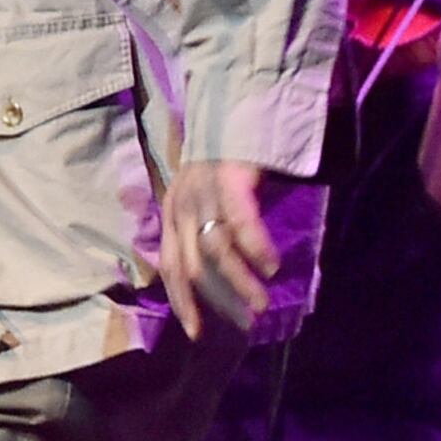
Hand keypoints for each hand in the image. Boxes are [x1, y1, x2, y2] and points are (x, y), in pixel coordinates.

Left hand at [158, 158, 287, 334]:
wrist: (240, 108)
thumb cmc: (231, 160)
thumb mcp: (208, 198)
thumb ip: (212, 230)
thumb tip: (232, 274)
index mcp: (173, 213)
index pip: (170, 267)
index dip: (182, 302)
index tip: (197, 332)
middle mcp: (181, 205)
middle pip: (189, 265)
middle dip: (215, 300)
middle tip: (242, 324)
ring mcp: (202, 192)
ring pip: (215, 249)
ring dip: (238, 281)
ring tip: (261, 304)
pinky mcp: (228, 178)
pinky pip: (239, 221)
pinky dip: (255, 247)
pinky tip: (270, 267)